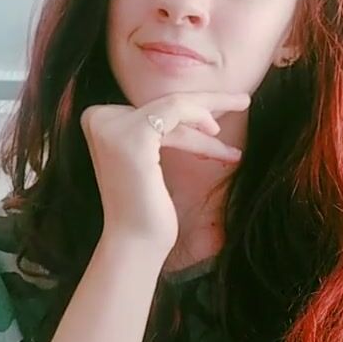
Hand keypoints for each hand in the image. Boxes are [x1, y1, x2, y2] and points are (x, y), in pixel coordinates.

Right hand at [80, 91, 250, 254]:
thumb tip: (198, 109)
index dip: (192, 113)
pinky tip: (217, 135)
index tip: (217, 125)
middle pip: (164, 102)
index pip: (154, 109)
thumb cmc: (145, 209)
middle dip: (207, 101)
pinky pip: (176, 110)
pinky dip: (201, 116)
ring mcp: (113, 126)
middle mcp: (99, 119)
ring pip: (174, 103)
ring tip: (244, 106)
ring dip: (213, 108)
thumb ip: (161, 132)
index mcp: (98, 122)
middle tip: (242, 99)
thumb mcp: (151, 161)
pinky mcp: (133, 135)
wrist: (136, 242)